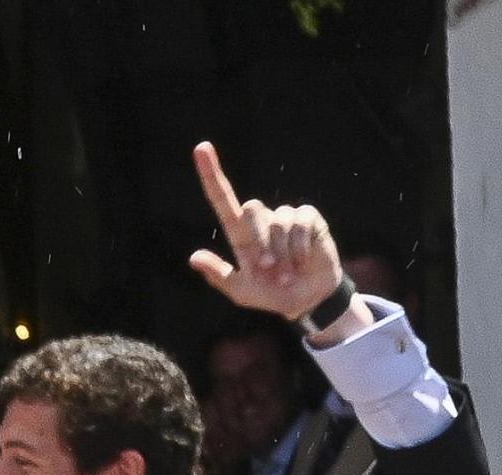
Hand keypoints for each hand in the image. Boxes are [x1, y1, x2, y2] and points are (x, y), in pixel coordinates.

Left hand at [188, 141, 345, 321]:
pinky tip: (302, 260)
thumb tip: (193, 258)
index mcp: (240, 234)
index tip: (201, 148)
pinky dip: (299, 247)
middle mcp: (261, 221)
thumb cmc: (270, 295)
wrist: (306, 300)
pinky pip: (300, 223)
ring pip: (277, 222)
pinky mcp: (308, 218)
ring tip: (287, 272)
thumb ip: (219, 275)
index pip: (222, 199)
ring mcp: (285, 217)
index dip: (211, 173)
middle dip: (260, 243)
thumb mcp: (241, 291)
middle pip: (251, 208)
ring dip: (282, 253)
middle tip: (269, 269)